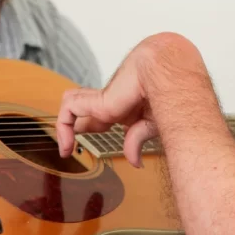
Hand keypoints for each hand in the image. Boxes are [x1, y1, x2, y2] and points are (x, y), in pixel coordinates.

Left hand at [55, 38, 157, 166]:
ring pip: (74, 102)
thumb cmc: (169, 92)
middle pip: (86, 108)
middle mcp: (115, 100)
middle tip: (66, 146)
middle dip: (75, 125)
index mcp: (129, 106)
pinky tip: (68, 146)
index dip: (93, 127)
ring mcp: (105, 98)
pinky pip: (70, 110)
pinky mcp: (98, 101)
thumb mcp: (152, 124)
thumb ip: (137, 139)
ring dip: (65, 124)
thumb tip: (134, 162)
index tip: (87, 142)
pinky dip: (64, 127)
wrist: (168, 73)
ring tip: (65, 147)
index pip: (103, 115)